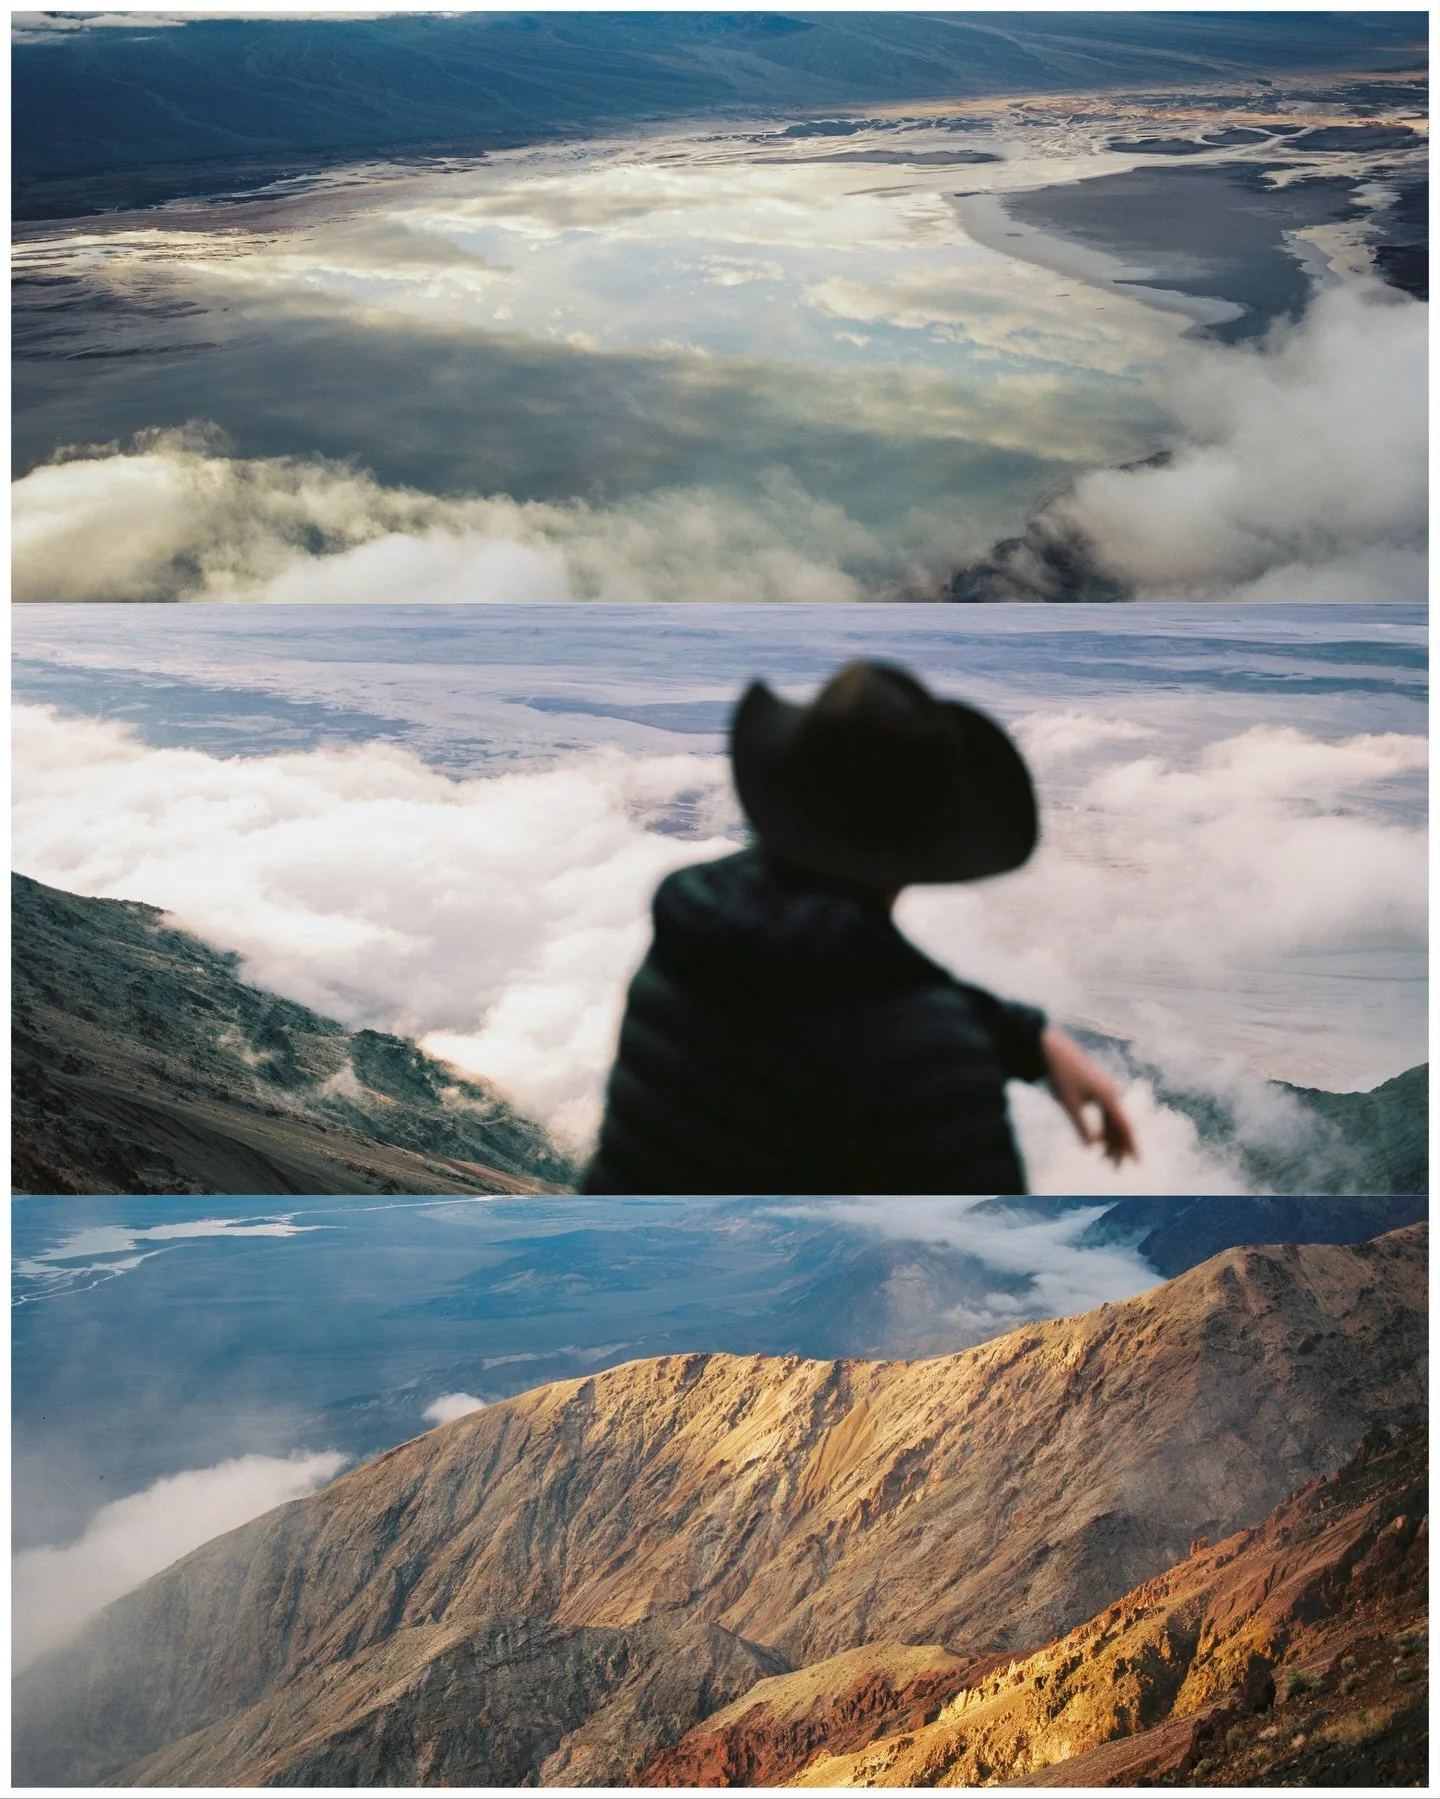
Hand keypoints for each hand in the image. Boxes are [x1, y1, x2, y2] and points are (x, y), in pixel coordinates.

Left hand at [1041, 1026, 1137, 1165]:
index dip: (1132, 1146)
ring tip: (1105, 1159)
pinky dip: (1104, 1129)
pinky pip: (1105, 1114)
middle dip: (1119, 1148)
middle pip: (1120, 1126)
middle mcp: (1111, 1094)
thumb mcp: (1069, 1103)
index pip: (1125, 1126)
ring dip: (1110, 1140)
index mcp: (1108, 1097)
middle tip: (1116, 1169)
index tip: (1138, 1162)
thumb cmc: (1061, 1075)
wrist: (1053, 1050)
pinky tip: (1098, 1141)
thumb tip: (1091, 1147)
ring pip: (1112, 1121)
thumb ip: (1080, 1125)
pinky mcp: (1097, 1090)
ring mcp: (1105, 1091)